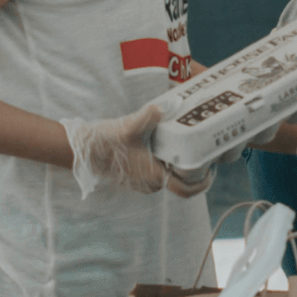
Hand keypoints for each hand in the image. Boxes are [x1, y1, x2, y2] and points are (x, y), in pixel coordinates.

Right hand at [61, 105, 206, 198]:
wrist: (84, 151)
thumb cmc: (107, 143)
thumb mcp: (129, 127)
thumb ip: (149, 116)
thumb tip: (165, 107)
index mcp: (154, 176)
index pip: (186, 190)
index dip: (203, 183)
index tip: (211, 169)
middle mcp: (151, 184)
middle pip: (182, 182)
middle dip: (194, 169)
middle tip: (204, 150)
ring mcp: (144, 183)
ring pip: (170, 178)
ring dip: (180, 166)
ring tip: (189, 146)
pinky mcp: (138, 178)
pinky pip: (159, 174)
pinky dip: (167, 164)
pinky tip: (169, 147)